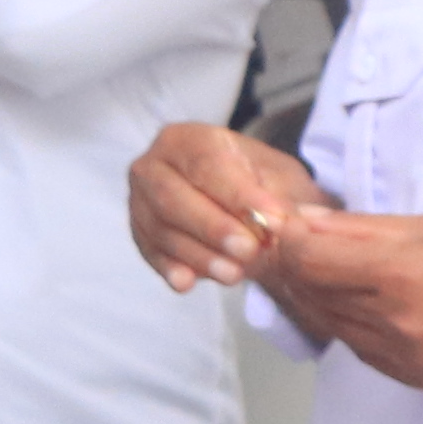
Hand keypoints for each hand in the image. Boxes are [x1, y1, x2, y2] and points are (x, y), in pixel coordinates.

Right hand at [131, 121, 323, 293]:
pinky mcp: (139, 233)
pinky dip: (169, 268)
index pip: (208, 163)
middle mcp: (155, 164)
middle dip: (212, 227)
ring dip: (197, 254)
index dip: (238, 194)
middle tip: (249, 250)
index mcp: (190, 140)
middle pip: (172, 196)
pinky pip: (150, 252)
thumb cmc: (262, 185)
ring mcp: (140, 200)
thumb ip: (280, 200)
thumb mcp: (282, 182)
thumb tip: (283, 224)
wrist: (243, 204)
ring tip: (234, 275)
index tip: (272, 221)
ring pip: (159, 228)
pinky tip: (187, 283)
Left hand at [256, 209, 422, 397]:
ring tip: (328, 273)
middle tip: (297, 247)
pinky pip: (359, 349)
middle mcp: (393, 320)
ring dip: (317, 298)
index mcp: (400, 273)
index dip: (288, 241)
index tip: (287, 228)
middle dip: (295, 268)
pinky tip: (361, 305)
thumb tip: (305, 221)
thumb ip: (365, 227)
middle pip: (310, 293)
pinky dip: (348, 325)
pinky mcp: (413, 380)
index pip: (307, 259)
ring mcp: (402, 356)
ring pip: (329, 324)